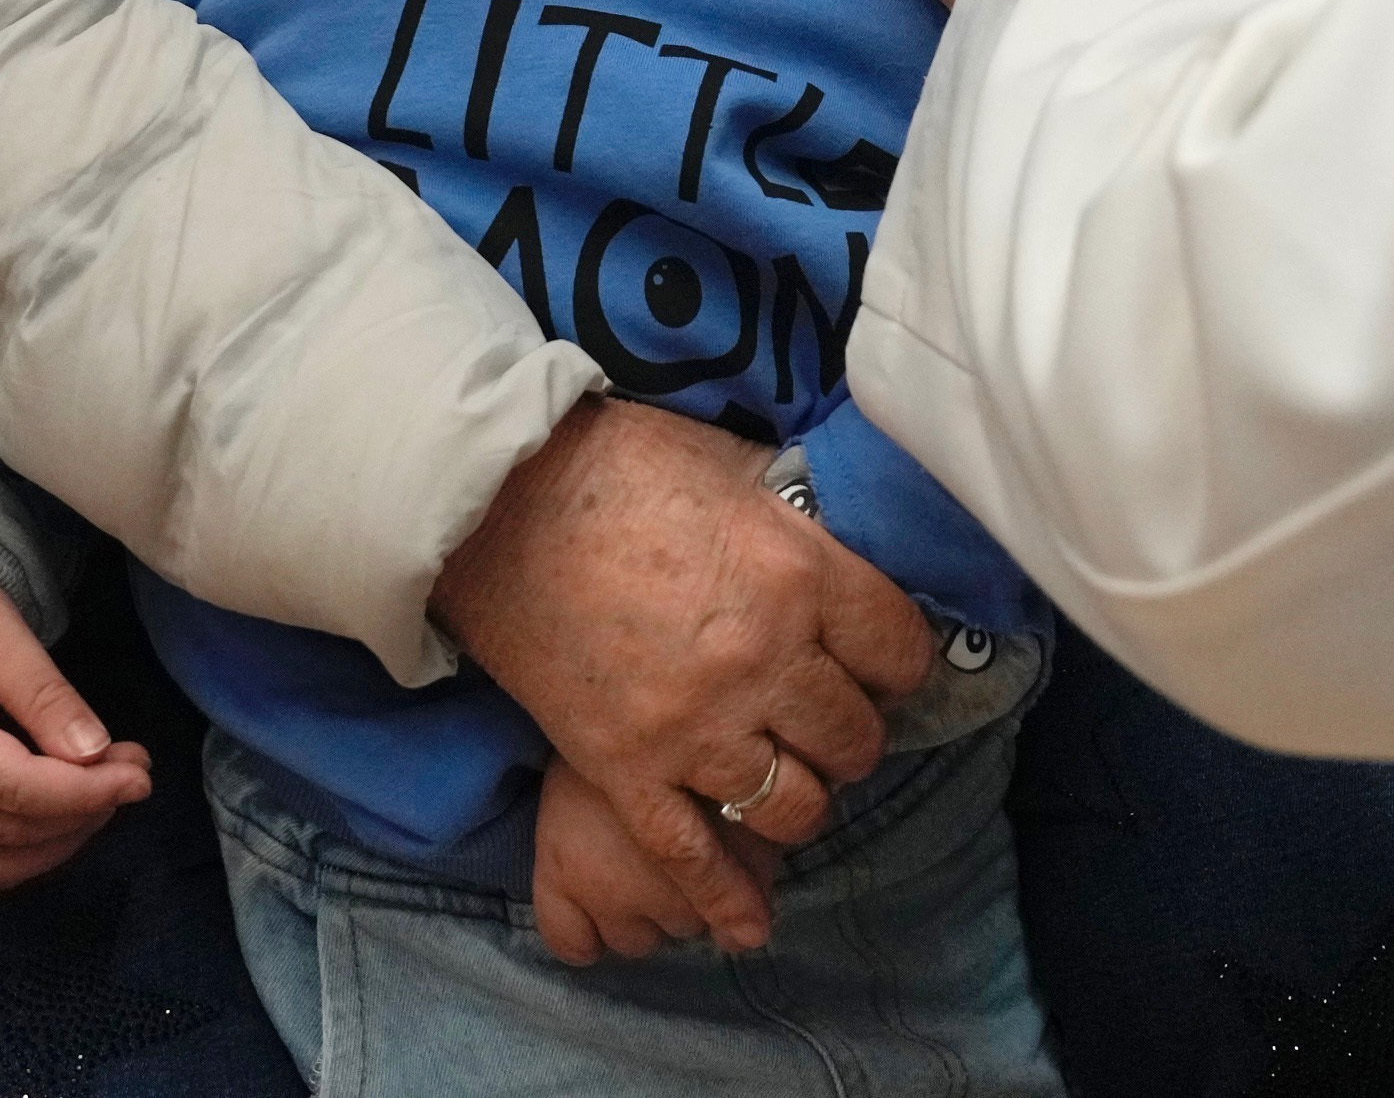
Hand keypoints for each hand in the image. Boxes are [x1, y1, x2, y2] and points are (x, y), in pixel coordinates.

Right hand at [0, 565, 154, 890]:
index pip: (17, 792)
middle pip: (7, 833)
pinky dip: (14, 857)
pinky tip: (56, 821)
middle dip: (81, 812)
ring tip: (100, 797)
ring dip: (52, 845)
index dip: (86, 793)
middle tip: (132, 771)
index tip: (140, 775)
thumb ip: (44, 696)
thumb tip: (95, 754)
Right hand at [433, 401, 927, 951]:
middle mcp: (761, 659)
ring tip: (785, 778)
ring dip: (801, 801)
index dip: (895, 663)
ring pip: (793, 804)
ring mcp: (694, 724)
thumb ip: (796, 522)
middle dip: (850, 737)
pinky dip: (726, 898)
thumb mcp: (734, 470)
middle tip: (827, 724)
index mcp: (797, 575)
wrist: (496, 504)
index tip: (879, 665)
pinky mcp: (627, 769)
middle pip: (853, 738)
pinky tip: (748, 924)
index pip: (898, 650)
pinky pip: (693, 856)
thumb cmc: (618, 469)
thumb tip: (841, 543)